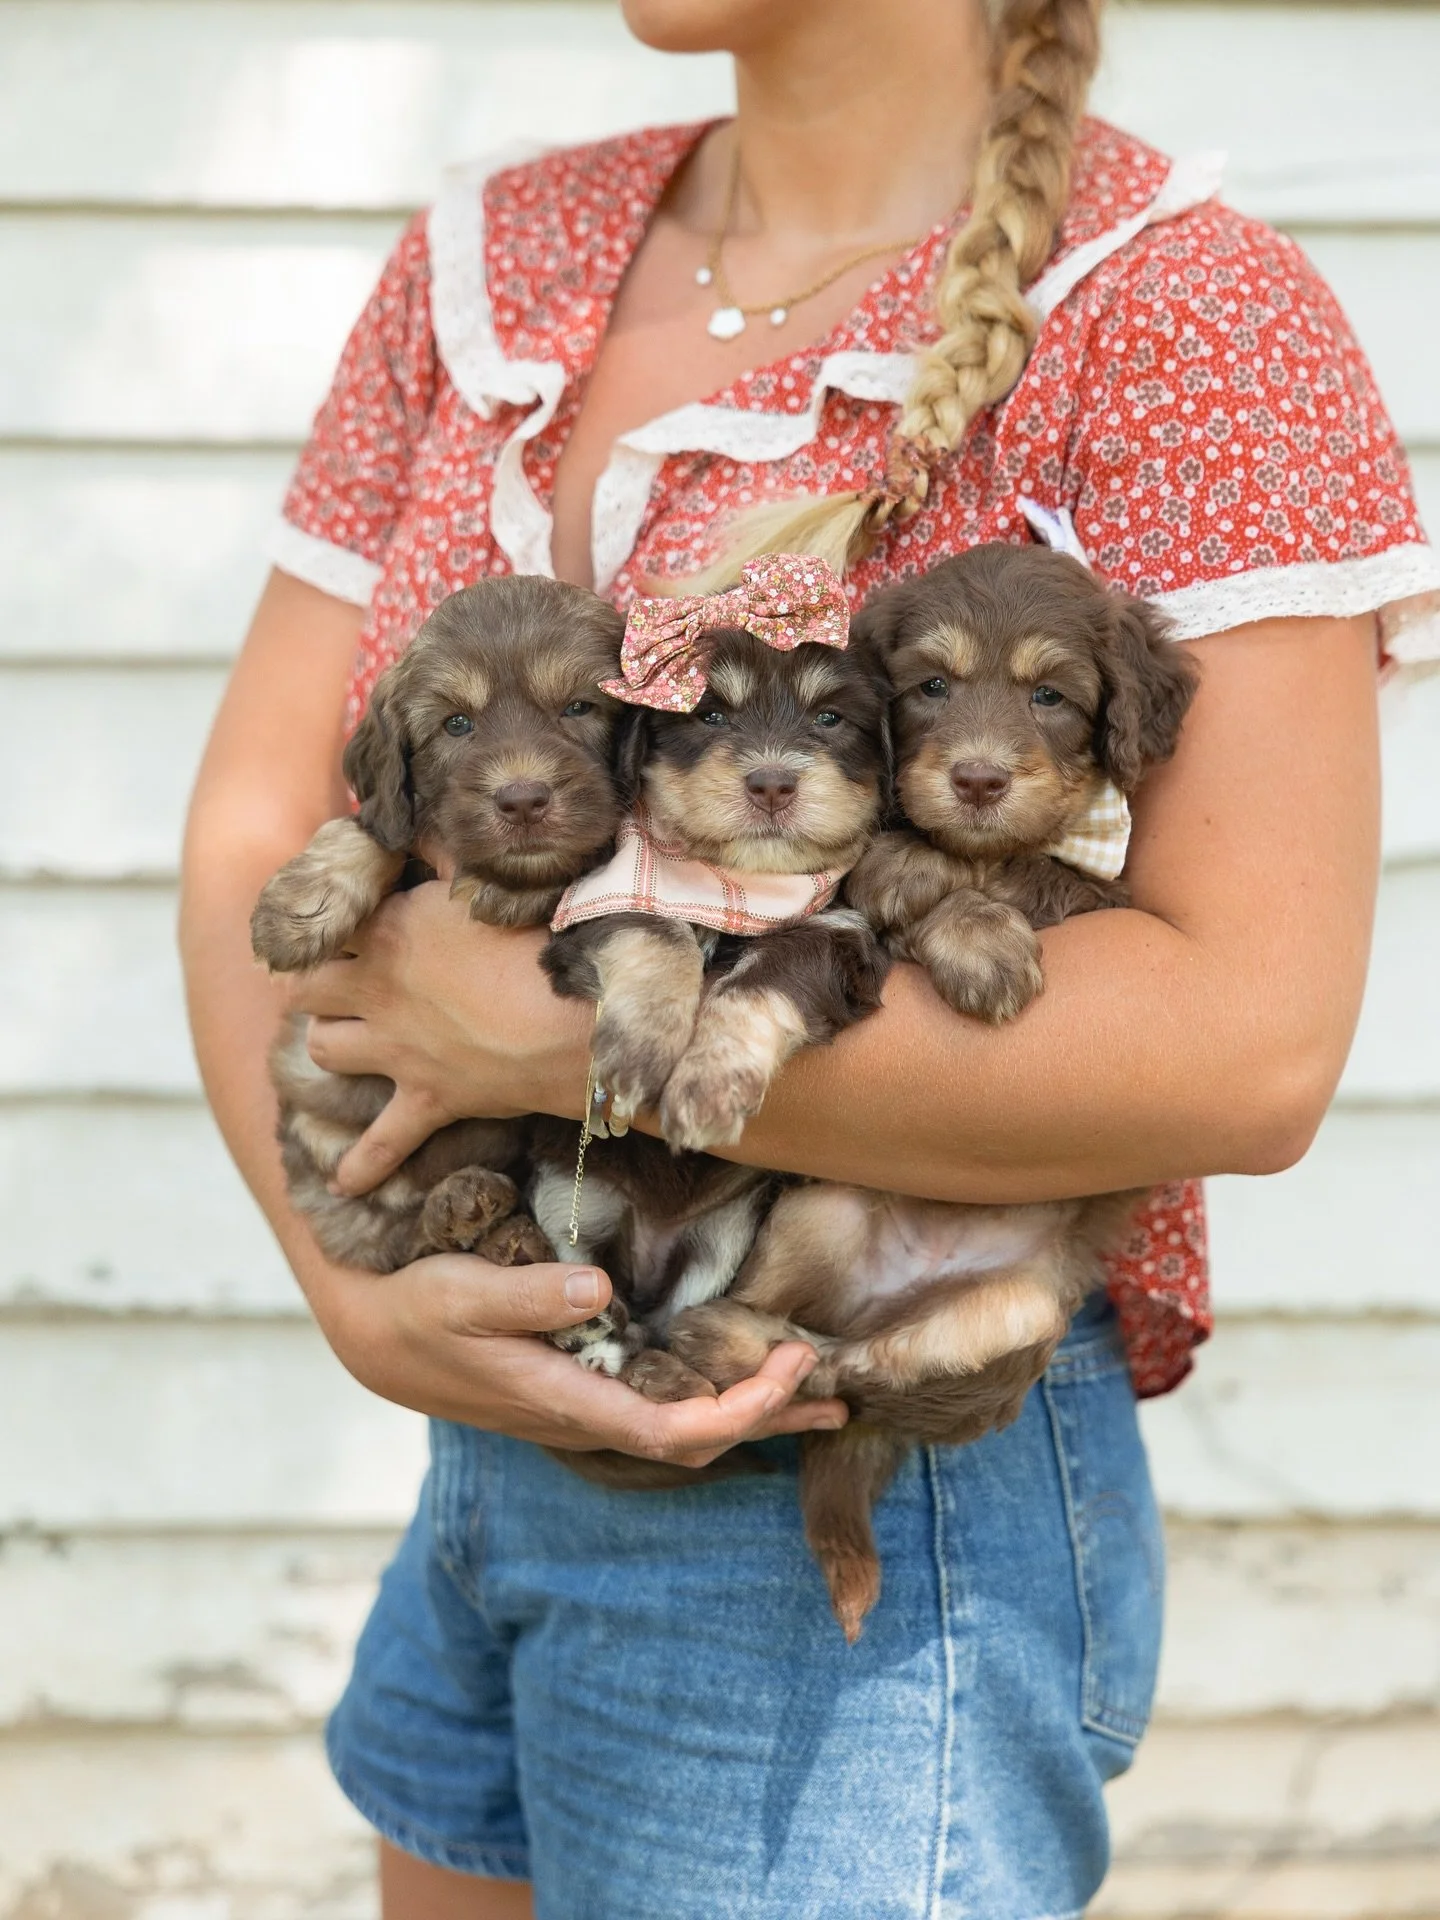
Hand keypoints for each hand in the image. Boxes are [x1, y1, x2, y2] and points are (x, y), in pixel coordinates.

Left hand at [292, 878, 591, 1193]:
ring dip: (329, 1042)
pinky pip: (381, 1144)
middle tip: (336, 979)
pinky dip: (362, 1166)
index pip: (329, 923)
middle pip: (306, 987)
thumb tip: (422, 825)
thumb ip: (446, 854)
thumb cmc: (540, 945)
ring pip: (325, 1049)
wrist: (574, 1024)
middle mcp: (378, 993)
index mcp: (389, 933)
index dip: (330, 921)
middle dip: (314, 982)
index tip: (344, 919)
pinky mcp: (426, 1099)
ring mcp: (397, 1051)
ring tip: (344, 1037)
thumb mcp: (487, 884)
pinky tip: (344, 1183)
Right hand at [322, 1250, 847, 1465]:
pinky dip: (710, 1397)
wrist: (371, 1336)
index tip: (791, 1363)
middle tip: (833, 1381)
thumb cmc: (414, 1310)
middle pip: (694, 1442)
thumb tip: (596, 1294)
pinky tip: (732, 1379)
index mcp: (564, 1400)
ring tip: (814, 1396)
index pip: (673, 1432)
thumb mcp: (459, 1293)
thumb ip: (526, 1297)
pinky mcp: (577, 1390)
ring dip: (748, 1412)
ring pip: (682, 1428)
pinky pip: (660, 1406)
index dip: (742, 1410)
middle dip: (767, 1415)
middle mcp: (582, 1416)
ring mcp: (581, 1408)